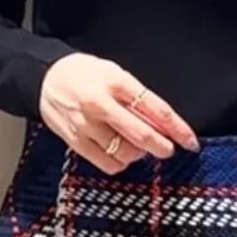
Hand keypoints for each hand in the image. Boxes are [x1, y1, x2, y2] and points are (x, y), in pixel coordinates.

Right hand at [39, 52, 199, 173]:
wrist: (45, 77)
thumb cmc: (87, 74)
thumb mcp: (116, 74)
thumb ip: (139, 98)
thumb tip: (163, 126)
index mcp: (117, 82)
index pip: (156, 109)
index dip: (178, 128)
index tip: (191, 141)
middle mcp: (101, 104)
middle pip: (142, 135)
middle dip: (162, 147)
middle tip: (168, 150)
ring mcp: (86, 124)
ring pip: (125, 152)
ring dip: (139, 154)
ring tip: (137, 145)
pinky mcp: (74, 141)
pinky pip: (106, 162)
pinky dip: (120, 163)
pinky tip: (120, 153)